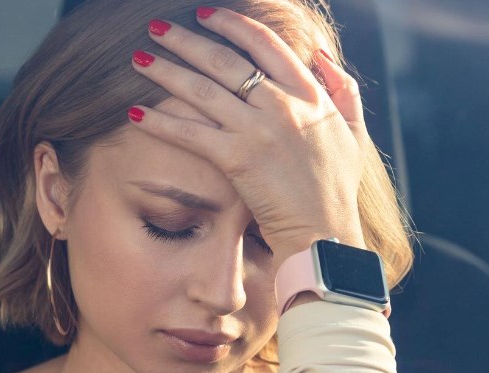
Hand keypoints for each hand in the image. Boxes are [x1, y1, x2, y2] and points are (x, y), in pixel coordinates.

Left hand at [129, 8, 368, 258]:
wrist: (325, 235)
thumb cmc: (336, 189)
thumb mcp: (352, 132)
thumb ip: (341, 90)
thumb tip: (319, 54)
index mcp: (309, 93)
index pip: (265, 44)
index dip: (232, 25)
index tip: (206, 15)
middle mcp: (282, 105)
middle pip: (224, 61)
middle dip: (186, 41)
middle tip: (158, 28)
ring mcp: (259, 131)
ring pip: (202, 90)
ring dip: (166, 71)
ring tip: (138, 59)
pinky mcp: (237, 159)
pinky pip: (191, 133)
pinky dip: (162, 121)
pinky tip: (136, 112)